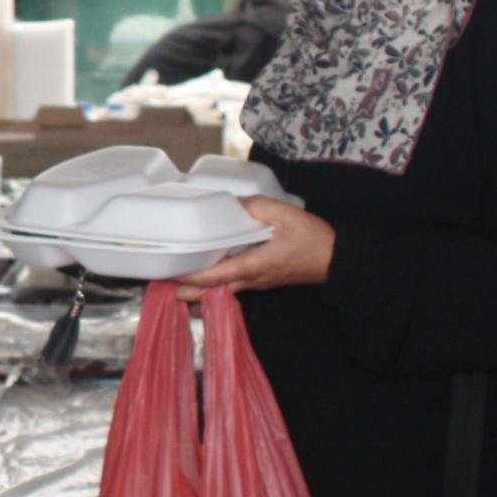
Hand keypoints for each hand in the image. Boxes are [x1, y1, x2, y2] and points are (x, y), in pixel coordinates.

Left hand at [173, 198, 332, 300]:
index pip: (213, 276)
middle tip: (158, 284)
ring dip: (196, 290)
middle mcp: (250, 280)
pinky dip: (212, 285)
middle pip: (210, 291)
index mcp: (253, 266)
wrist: (338, 260)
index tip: (166, 274)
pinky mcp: (260, 280)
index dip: (188, 277)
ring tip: (171, 282)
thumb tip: (231, 204)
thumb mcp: (285, 214)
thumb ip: (256, 207)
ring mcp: (255, 283)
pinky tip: (202, 276)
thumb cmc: (313, 239)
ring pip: (218, 292)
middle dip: (184, 291)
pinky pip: (230, 287)